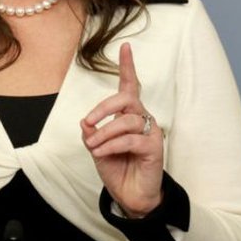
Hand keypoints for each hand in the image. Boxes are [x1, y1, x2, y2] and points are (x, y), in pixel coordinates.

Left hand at [81, 43, 163, 216]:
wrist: (129, 194)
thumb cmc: (115, 166)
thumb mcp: (96, 147)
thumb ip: (91, 132)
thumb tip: (85, 123)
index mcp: (128, 114)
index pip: (129, 85)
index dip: (128, 66)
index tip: (126, 46)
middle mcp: (142, 118)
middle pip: (126, 99)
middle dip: (103, 108)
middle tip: (88, 122)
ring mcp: (150, 132)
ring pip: (126, 121)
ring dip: (104, 132)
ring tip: (94, 147)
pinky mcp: (154, 147)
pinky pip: (130, 139)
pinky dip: (111, 145)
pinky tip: (102, 153)